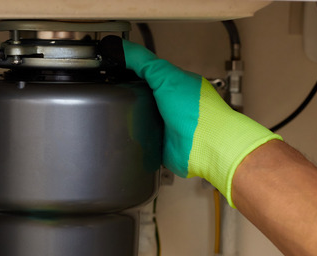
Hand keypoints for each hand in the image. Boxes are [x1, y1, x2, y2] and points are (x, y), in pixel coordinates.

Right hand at [120, 39, 280, 206]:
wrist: (207, 145)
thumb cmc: (197, 111)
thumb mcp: (166, 76)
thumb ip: (144, 62)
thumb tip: (121, 48)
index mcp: (176, 84)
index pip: (149, 72)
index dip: (131, 69)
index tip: (112, 66)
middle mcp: (172, 104)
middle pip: (142, 95)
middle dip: (128, 94)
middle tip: (110, 90)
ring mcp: (166, 125)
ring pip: (139, 117)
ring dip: (130, 116)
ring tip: (114, 111)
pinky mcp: (160, 144)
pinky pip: (141, 138)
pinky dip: (133, 136)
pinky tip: (125, 131)